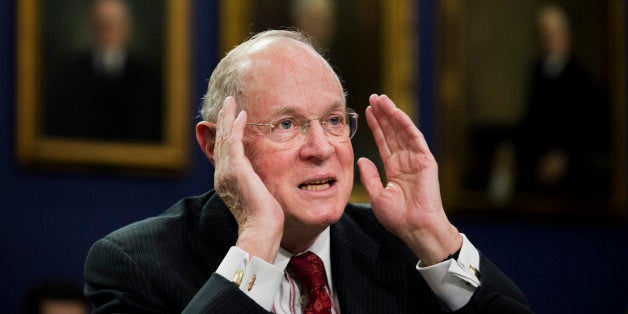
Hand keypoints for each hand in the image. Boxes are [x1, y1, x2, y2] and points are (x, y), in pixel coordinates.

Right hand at [211, 97, 283, 262]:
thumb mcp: (260, 196)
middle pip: (220, 141)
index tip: (231, 119)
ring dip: (228, 117)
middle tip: (227, 103)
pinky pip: (234, 141)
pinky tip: (243, 114)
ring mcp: (227, 172)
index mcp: (227, 182)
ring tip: (231, 102)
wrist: (262, 230)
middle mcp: (223, 175)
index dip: (227, 133)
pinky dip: (237, 126)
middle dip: (224, 121)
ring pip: (225, 137)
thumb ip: (257, 183)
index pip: (225, 152)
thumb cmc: (266, 219)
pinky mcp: (236, 169)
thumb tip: (263, 178)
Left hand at [357, 94, 460, 264]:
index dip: (376, 126)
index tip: (366, 111)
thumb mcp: (377, 195)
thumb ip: (370, 176)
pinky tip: (396, 112)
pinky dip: (406, 124)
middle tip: (373, 97)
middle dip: (383, 115)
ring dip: (392, 114)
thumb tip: (362, 159)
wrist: (416, 228)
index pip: (383, 142)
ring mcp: (416, 159)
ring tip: (381, 99)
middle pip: (392, 132)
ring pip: (402, 131)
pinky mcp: (426, 161)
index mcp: (395, 169)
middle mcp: (406, 161)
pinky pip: (415, 138)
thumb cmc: (398, 218)